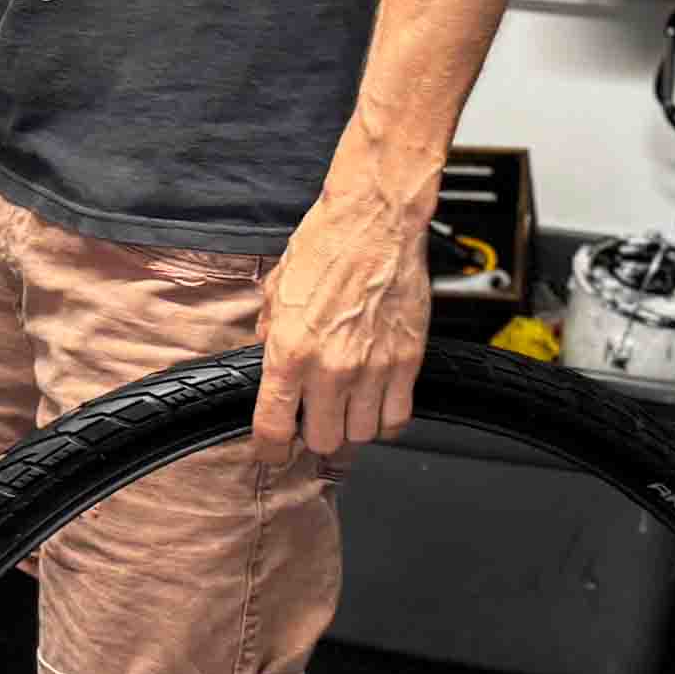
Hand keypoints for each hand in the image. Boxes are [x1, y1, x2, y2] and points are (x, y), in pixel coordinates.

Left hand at [254, 180, 430, 466]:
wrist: (376, 220)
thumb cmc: (327, 245)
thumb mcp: (276, 290)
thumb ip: (270, 334)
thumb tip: (267, 360)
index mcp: (290, 351)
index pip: (273, 428)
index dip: (270, 451)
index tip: (272, 452)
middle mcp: (331, 368)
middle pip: (322, 441)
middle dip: (313, 437)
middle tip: (313, 421)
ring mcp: (373, 369)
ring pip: (361, 436)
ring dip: (351, 429)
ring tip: (345, 410)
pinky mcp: (407, 362)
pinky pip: (398, 419)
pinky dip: (386, 421)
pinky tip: (376, 406)